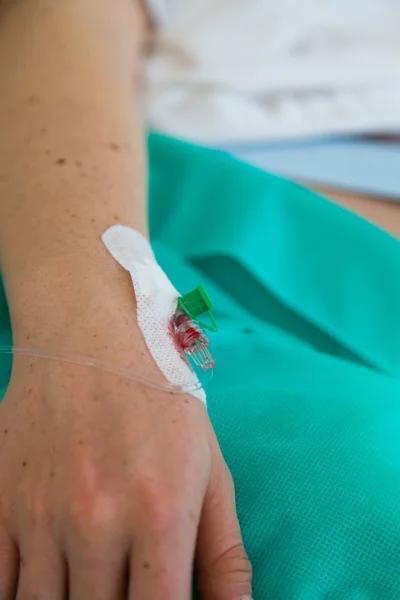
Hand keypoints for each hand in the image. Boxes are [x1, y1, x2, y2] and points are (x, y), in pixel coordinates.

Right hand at [0, 335, 251, 598]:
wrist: (89, 340)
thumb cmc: (159, 401)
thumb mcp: (210, 469)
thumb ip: (225, 553)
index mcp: (159, 515)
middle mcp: (95, 523)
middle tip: (123, 589)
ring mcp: (40, 516)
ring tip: (91, 583)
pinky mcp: (1, 504)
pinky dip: (23, 594)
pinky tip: (49, 581)